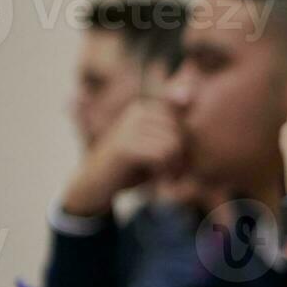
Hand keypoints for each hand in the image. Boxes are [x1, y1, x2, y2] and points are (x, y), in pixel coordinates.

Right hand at [61, 99, 182, 216]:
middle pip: (179, 131)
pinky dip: (166, 171)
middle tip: (175, 173)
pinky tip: (161, 179)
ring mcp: (130, 127)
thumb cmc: (131, 168)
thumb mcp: (156, 148)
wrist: (96, 184)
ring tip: (168, 177)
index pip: (182, 120)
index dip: (184, 144)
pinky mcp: (125, 146)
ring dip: (175, 165)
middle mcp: (137, 112)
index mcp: (145, 108)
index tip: (179, 162)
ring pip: (173, 143)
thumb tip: (191, 101)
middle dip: (181, 155)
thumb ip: (175, 133)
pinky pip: (162, 155)